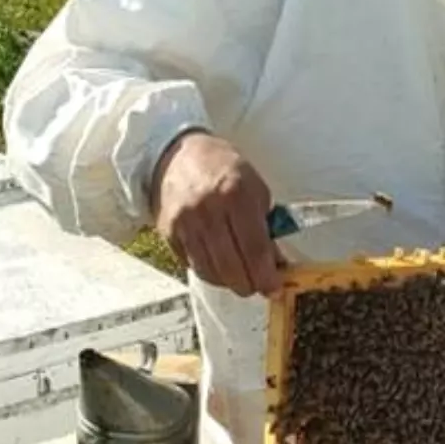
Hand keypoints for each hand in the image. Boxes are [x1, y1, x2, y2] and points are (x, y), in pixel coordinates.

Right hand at [150, 131, 281, 298]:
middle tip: (259, 286)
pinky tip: (220, 267)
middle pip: (231, 267)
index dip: (266, 275)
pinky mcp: (169, 232)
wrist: (177, 155)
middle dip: (249, 285)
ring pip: (210, 271)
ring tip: (240, 278)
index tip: (275, 289)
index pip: (254, 248)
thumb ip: (266, 225)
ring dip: (229, 282)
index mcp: (235, 194)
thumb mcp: (254, 187)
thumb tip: (275, 262)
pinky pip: (192, 265)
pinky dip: (209, 272)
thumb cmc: (223, 169)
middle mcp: (208, 209)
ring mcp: (185, 222)